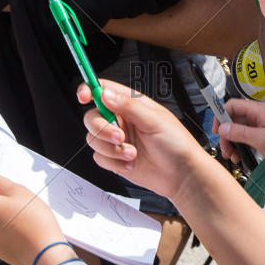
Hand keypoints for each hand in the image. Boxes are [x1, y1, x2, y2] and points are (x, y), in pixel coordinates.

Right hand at [81, 79, 208, 203]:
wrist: (181, 175)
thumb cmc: (176, 143)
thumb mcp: (154, 119)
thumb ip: (128, 106)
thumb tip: (105, 94)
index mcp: (131, 104)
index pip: (103, 90)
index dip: (89, 90)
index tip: (84, 97)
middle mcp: (121, 120)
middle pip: (92, 117)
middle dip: (102, 129)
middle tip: (120, 136)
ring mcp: (117, 140)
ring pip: (93, 139)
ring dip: (111, 149)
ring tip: (132, 153)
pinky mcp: (115, 159)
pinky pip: (99, 158)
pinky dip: (113, 162)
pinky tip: (131, 163)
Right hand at [216, 96, 264, 164]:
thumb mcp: (260, 139)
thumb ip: (240, 132)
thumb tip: (222, 128)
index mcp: (258, 110)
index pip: (233, 105)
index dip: (221, 115)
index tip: (216, 130)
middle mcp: (257, 115)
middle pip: (233, 119)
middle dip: (227, 135)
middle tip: (226, 150)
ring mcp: (259, 125)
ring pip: (238, 130)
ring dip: (232, 142)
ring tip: (233, 156)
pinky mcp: (261, 135)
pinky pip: (245, 137)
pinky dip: (240, 146)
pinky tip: (240, 157)